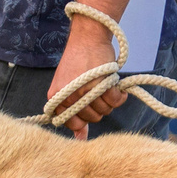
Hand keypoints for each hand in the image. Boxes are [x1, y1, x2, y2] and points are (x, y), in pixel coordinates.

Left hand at [46, 15, 126, 139]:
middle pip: (92, 118)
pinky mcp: (102, 83)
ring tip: (105, 86)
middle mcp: (69, 96)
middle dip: (99, 107)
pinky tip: (116, 87)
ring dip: (109, 101)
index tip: (89, 105)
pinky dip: (119, 96)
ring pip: (105, 111)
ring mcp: (85, 90)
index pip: (73, 123)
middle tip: (98, 91)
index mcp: (56, 98)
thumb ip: (72, 114)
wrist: (87, 37)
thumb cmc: (78, 62)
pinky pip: (116, 101)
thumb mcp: (66, 88)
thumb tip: (80, 140)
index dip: (85, 117)